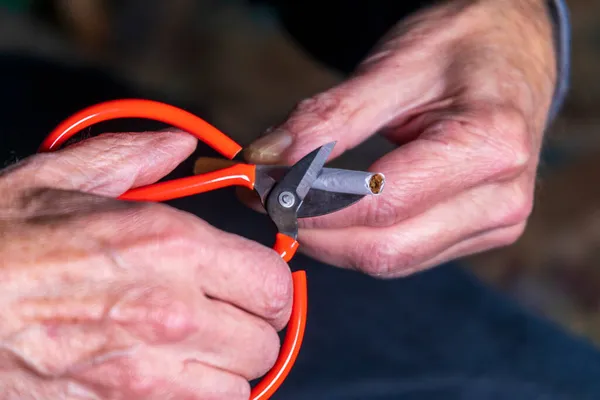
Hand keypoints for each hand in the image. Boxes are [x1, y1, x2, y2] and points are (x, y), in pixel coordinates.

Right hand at [0, 131, 291, 398]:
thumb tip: (179, 147)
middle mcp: (171, 311)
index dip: (270, 286)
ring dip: (226, 370)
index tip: (256, 286)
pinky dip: (196, 399)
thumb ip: (134, 157)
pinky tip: (171, 377)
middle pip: (264, 340)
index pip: (271, 282)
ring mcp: (147, 373)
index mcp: (169, 246)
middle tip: (227, 318)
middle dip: (251, 329)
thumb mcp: (58, 179)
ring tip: (200, 351)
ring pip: (239, 388)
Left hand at [243, 0, 556, 276]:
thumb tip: (267, 158)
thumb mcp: (395, 65)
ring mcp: (493, 223)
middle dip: (314, 230)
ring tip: (290, 202)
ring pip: (390, 261)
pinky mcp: (478, 232)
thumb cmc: (461, 46)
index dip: (312, 203)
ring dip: (330, 240)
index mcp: (490, 146)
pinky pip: (404, 254)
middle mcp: (502, 199)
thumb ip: (330, 116)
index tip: (262, 189)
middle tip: (265, 200)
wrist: (513, 51)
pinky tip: (329, 212)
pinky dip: (356, 239)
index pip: (381, 201)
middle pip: (384, 247)